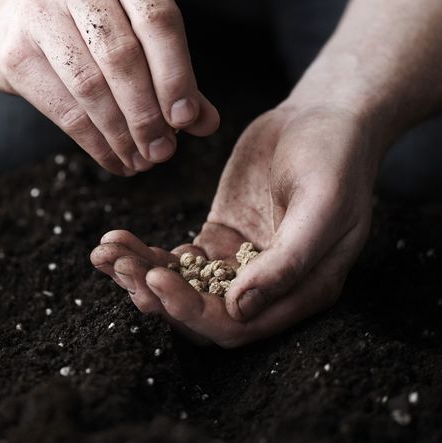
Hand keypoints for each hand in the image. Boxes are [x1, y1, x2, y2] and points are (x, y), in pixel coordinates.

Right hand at [0, 0, 218, 175]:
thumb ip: (177, 73)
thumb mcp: (142, 30)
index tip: (187, 119)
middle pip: (121, 56)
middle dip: (148, 113)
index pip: (158, 20)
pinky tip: (115, 159)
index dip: (176, 74)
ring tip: (143, 160)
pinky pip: (62, 107)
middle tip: (164, 152)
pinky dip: (95, 142)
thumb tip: (205, 122)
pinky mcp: (13, 50)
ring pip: (90, 85)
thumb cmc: (99, 24)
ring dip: (121, 133)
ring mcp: (37, 9)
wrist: (21, 10)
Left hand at [90, 102, 380, 346]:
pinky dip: (147, 254)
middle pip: (201, 314)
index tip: (155, 278)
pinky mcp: (221, 239)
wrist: (326, 115)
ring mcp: (242, 265)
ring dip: (142, 276)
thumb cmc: (336, 158)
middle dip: (155, 296)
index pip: (236, 326)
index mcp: (302, 293)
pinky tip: (117, 240)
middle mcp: (269, 289)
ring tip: (105, 251)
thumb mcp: (321, 206)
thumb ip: (288, 261)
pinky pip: (178, 260)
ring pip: (184, 289)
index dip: (191, 311)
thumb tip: (240, 309)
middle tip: (117, 264)